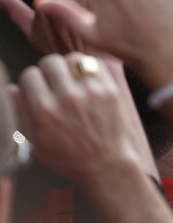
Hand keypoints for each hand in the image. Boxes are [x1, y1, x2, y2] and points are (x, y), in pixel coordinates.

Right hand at [11, 53, 156, 185]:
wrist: (105, 164)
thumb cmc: (68, 157)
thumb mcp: (34, 142)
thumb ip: (20, 113)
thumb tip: (12, 88)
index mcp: (44, 111)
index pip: (29, 74)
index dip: (31, 81)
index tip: (37, 89)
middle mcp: (67, 98)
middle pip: (51, 61)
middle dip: (48, 70)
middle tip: (53, 82)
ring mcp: (92, 92)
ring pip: (74, 58)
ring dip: (70, 66)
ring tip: (71, 79)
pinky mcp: (111, 90)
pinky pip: (96, 64)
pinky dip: (90, 68)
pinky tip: (87, 81)